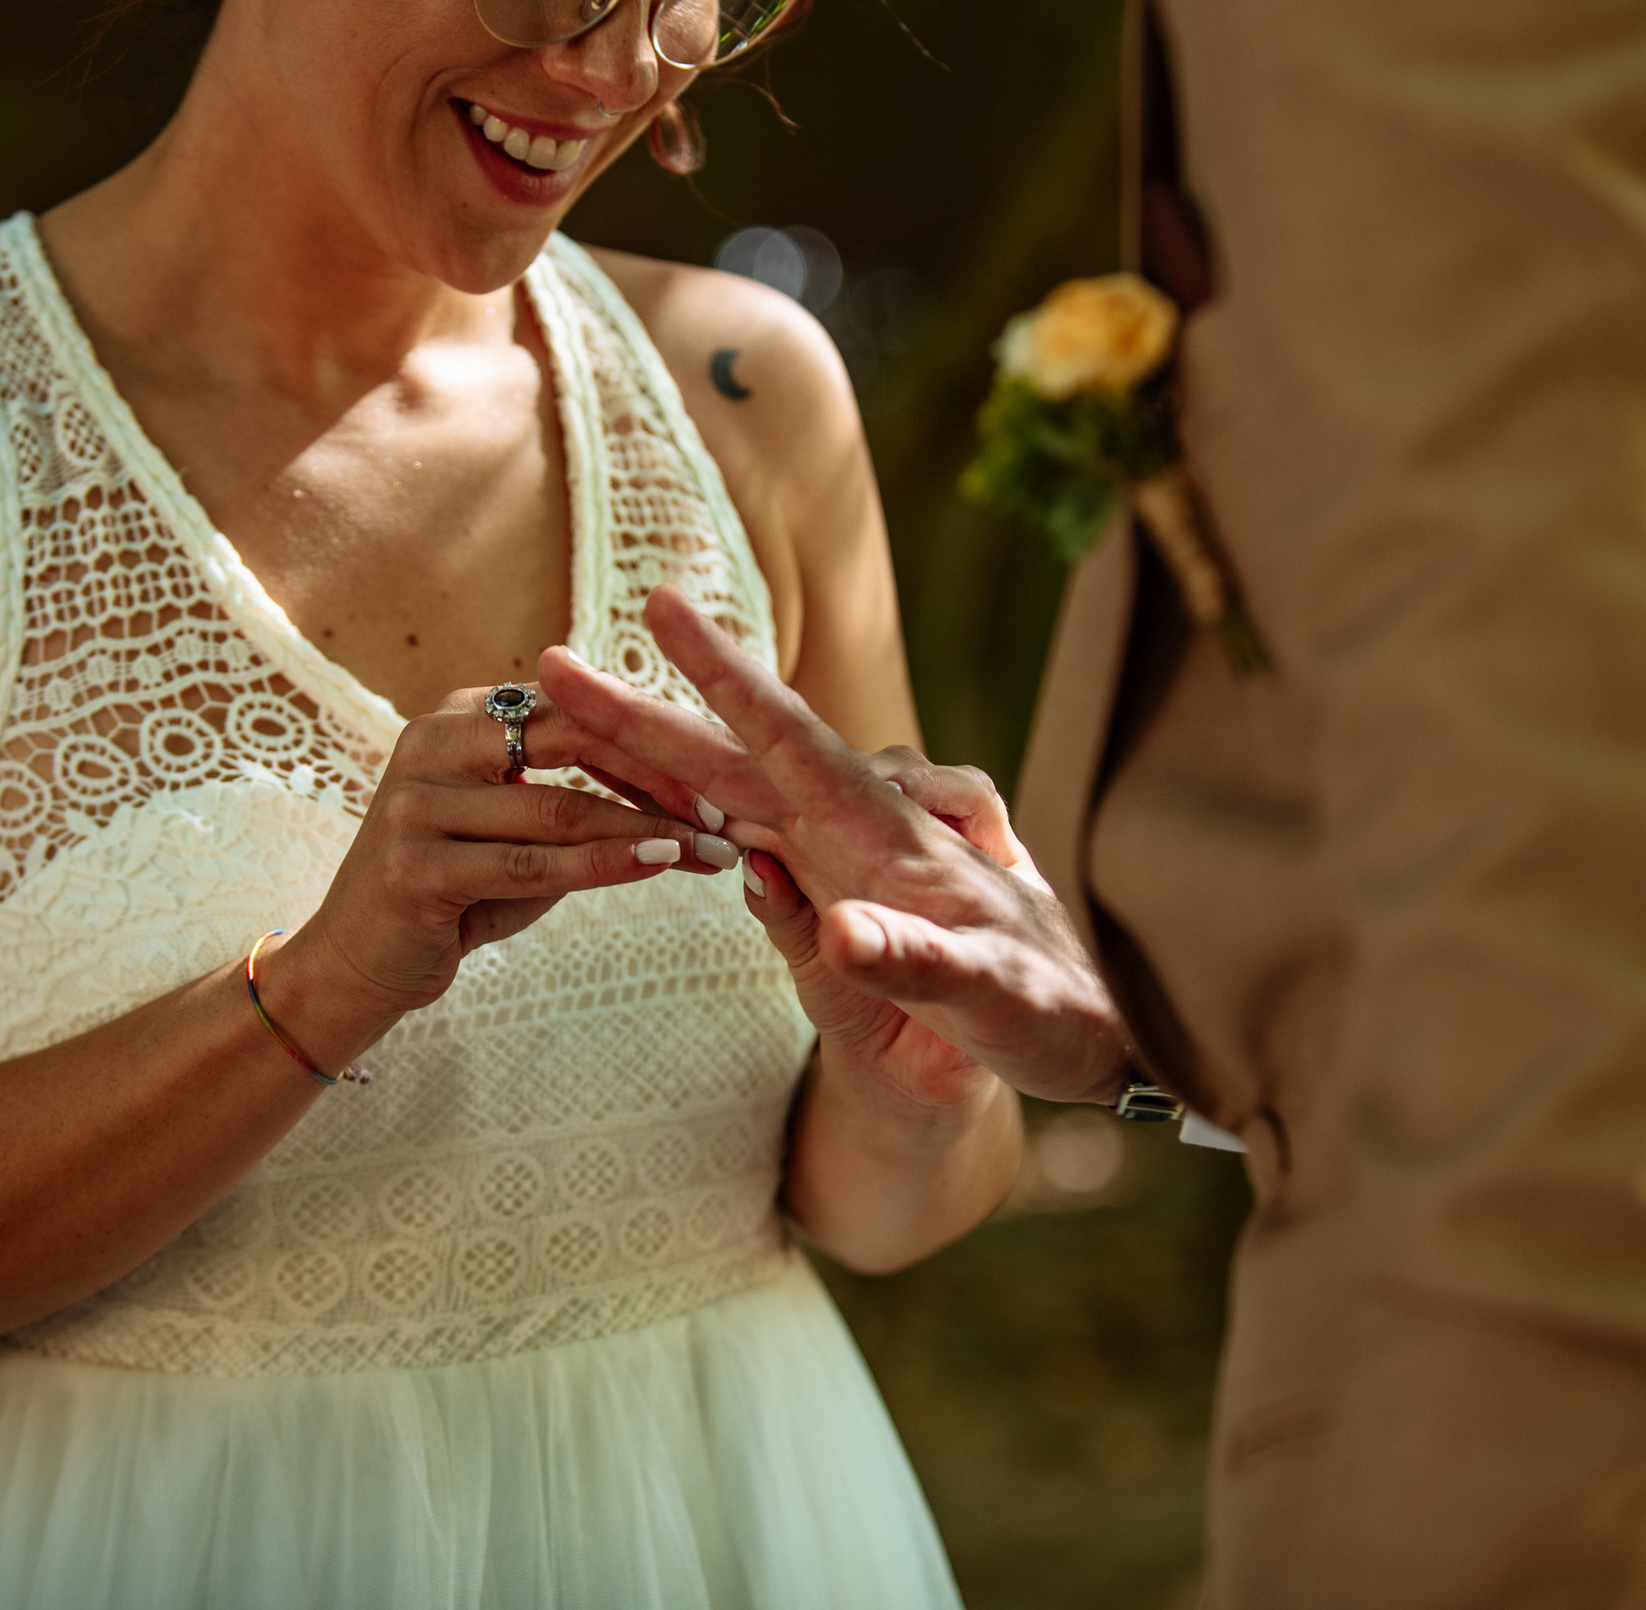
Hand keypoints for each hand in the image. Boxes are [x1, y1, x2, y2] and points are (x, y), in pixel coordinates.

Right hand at [284, 686, 729, 1056]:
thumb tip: (685, 777)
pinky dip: (602, 864)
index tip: (725, 769)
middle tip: (731, 806)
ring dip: (646, 828)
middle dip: (659, 772)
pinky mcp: (413, 864)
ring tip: (711, 849)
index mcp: (462, 715)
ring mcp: (416, 800)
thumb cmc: (456, 893)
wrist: (356, 966)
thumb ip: (578, 792)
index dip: (654, 737)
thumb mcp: (520, 830)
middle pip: (572, 738)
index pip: (577, 708)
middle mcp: (433, 740)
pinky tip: (658, 865)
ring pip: (558, 808)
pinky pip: (530, 863)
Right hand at [536, 588, 1133, 1104]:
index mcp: (892, 840)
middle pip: (736, 757)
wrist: (1087, 1035)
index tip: (667, 610)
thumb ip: (919, 965)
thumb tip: (841, 929)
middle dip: (647, 710)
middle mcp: (858, 832)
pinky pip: (745, 832)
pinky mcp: (836, 888)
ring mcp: (842, 858)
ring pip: (730, 789)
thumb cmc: (1048, 1009)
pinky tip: (646, 787)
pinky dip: (688, 803)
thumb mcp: (991, 998)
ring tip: (573, 712)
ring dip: (654, 751)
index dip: (726, 679)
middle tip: (558, 663)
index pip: (794, 745)